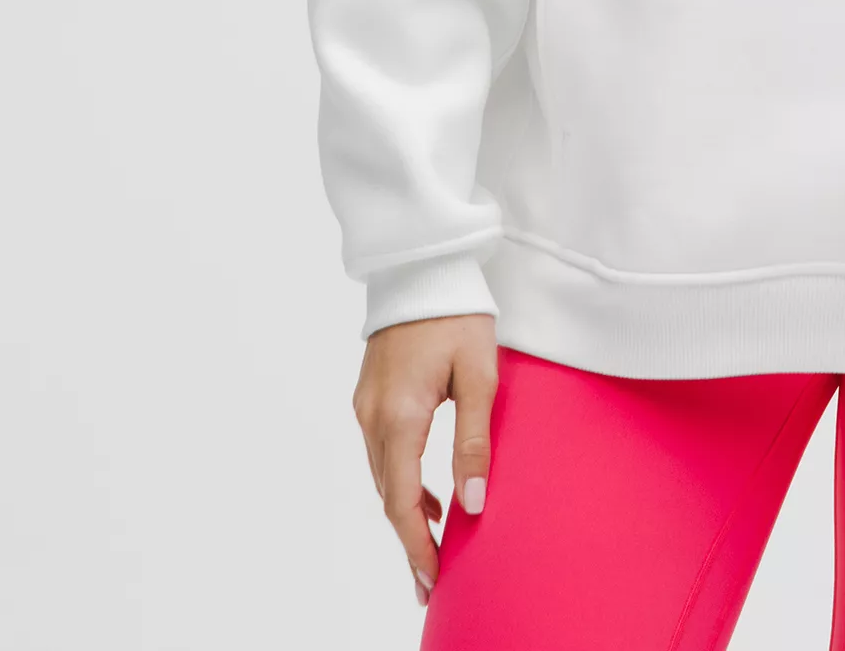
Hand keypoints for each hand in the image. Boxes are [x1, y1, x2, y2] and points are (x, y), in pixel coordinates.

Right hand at [352, 312, 498, 606]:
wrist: (423, 264)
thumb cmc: (457, 314)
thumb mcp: (478, 376)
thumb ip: (473, 443)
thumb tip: (472, 505)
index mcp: (400, 416)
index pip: (403, 501)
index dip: (417, 545)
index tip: (432, 579)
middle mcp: (373, 416)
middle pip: (388, 495)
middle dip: (410, 539)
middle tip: (431, 580)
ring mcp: (366, 405)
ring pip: (383, 476)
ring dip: (406, 511)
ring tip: (435, 544)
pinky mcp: (369, 394)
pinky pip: (382, 452)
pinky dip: (401, 480)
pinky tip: (430, 493)